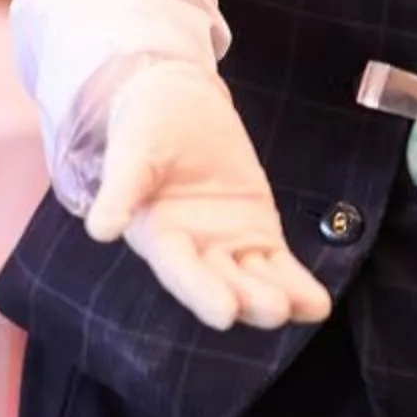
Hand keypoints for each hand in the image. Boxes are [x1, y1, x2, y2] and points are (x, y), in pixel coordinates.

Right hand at [86, 64, 329, 331]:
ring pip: (254, 279)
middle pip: (221, 282)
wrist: (177, 104)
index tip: (224, 313)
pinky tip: (317, 305)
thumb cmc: (146, 126)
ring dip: (277, 294)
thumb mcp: (132, 151)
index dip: (201, 290)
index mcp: (157, 235)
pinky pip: (279, 265)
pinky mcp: (257, 232)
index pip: (180, 268)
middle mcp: (192, 250)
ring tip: (305, 306)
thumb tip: (100, 229)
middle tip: (276, 309)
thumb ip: (120, 189)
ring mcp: (227, 245)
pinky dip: (297, 283)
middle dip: (248, 298)